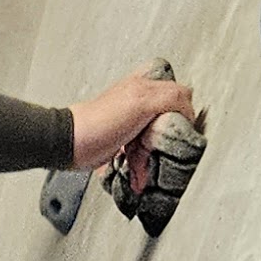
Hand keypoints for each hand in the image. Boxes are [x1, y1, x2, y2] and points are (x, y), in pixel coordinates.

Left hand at [68, 70, 196, 172]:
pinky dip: (140, 166)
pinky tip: (135, 173)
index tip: (178, 133)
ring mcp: (132, 122)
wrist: (71, 144)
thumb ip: (171, 98)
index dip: (182, 116)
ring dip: (151, 158)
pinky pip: (141, 154)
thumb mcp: (142, 102)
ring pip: (155, 141)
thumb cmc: (100, 123)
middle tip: (154, 147)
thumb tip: (189, 109)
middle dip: (164, 141)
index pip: (181, 97)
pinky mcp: (123, 140)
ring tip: (141, 164)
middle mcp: (141, 101)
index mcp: (146, 86)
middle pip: (169, 122)